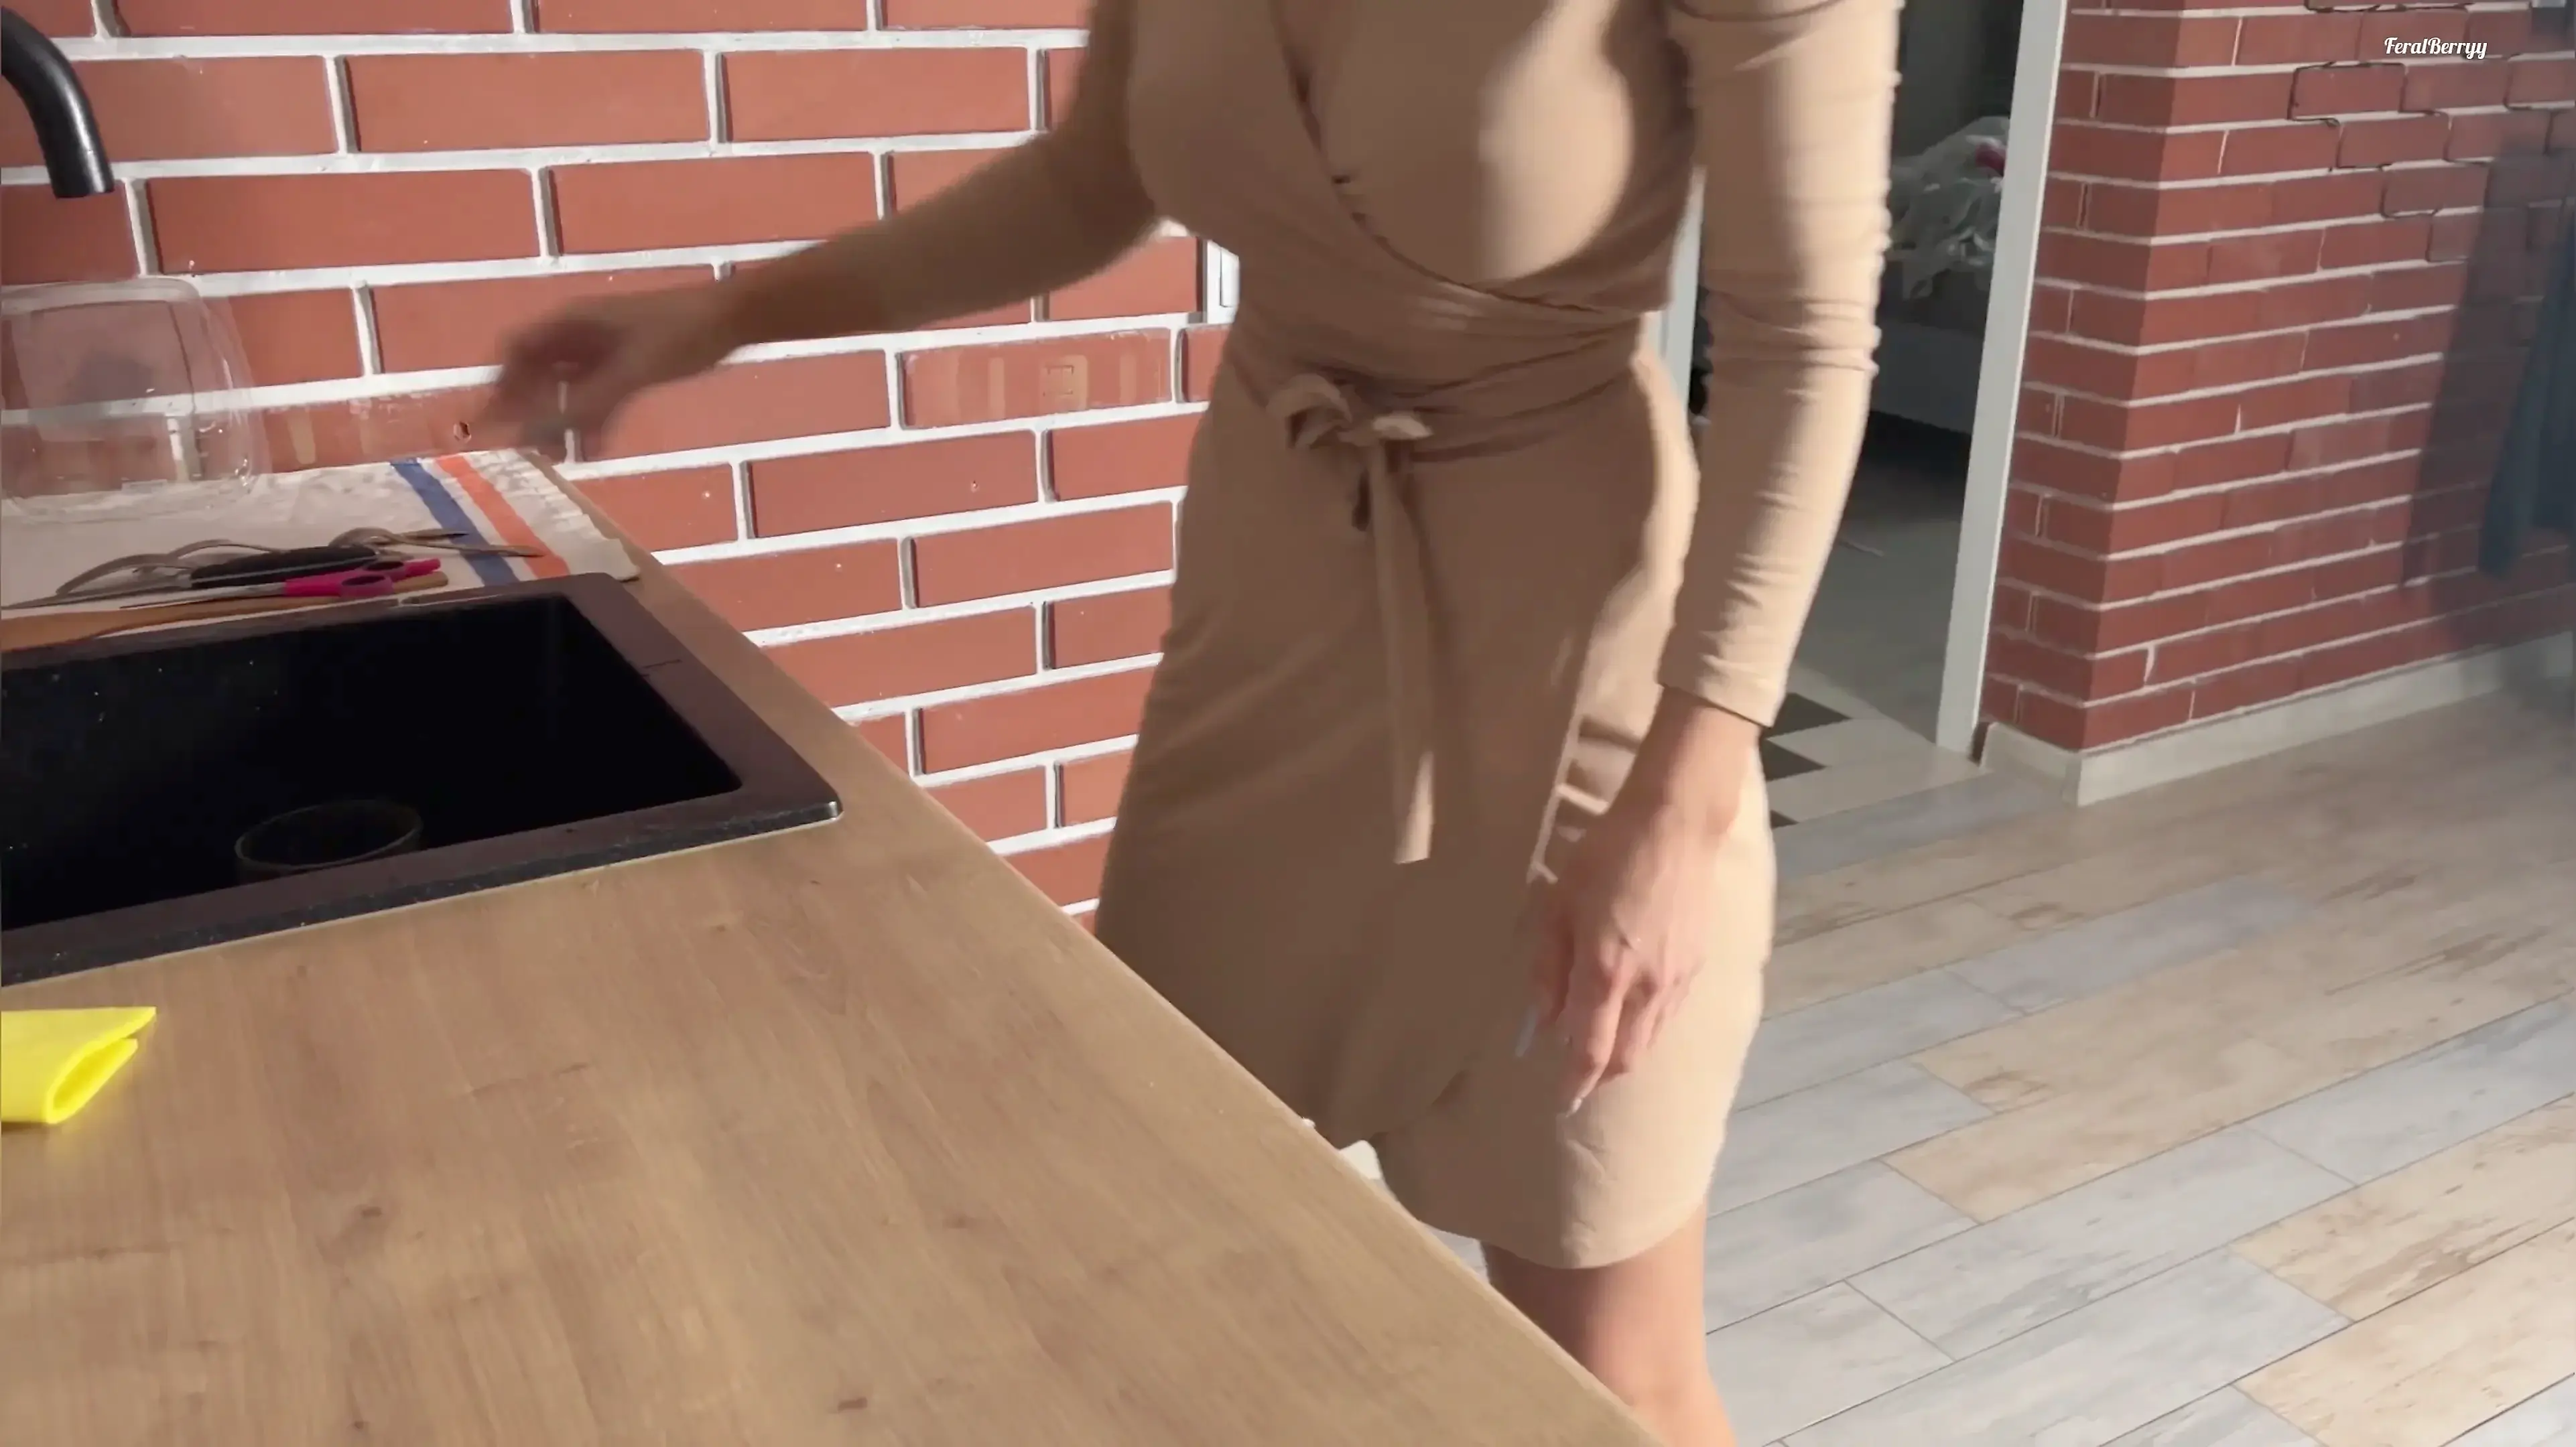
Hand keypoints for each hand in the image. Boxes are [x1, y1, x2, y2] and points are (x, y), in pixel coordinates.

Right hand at [481, 286, 742, 458]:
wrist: (732, 317)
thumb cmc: (680, 334)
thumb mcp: (631, 372)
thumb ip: (586, 403)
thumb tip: (538, 432)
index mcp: (572, 322)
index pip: (518, 351)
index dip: (500, 385)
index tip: (490, 421)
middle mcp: (582, 333)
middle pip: (539, 372)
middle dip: (529, 410)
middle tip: (522, 448)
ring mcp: (606, 349)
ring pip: (569, 388)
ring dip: (562, 421)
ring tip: (556, 458)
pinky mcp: (630, 364)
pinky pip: (600, 394)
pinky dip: (595, 420)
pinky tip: (596, 449)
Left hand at [1534, 694, 1755, 1111]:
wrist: (1673, 825)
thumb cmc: (1606, 856)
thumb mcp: (1558, 905)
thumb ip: (1548, 966)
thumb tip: (1544, 1018)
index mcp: (1605, 972)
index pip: (1590, 1050)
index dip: (1574, 1083)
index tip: (1561, 1102)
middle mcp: (1646, 986)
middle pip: (1625, 1057)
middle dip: (1600, 1076)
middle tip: (1577, 1076)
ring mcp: (1676, 978)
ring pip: (1649, 1039)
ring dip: (1623, 1052)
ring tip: (1601, 1045)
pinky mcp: (1696, 965)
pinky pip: (1667, 1013)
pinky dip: (1645, 1026)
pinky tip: (1630, 1009)